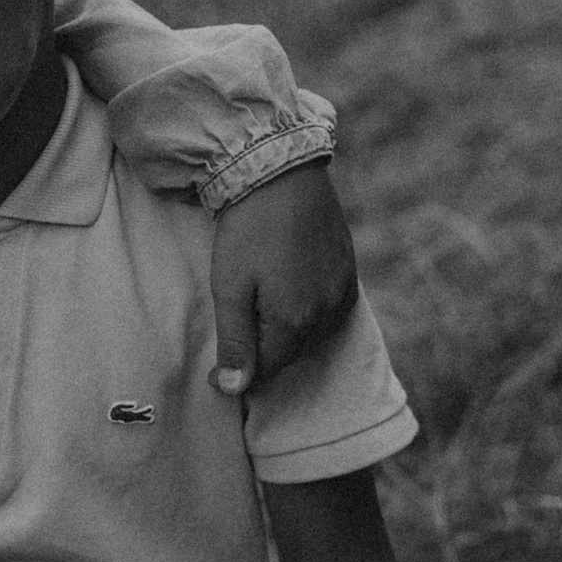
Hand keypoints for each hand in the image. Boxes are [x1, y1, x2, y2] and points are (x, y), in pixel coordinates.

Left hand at [210, 160, 357, 394]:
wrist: (281, 172)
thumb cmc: (248, 229)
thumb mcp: (230, 288)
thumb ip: (235, 342)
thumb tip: (233, 390)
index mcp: (295, 322)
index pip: (267, 370)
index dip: (237, 376)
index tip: (212, 374)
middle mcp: (327, 312)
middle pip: (291, 354)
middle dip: (263, 356)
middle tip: (233, 342)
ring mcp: (343, 290)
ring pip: (313, 334)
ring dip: (287, 335)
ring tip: (258, 318)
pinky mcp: (349, 269)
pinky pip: (331, 309)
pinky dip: (309, 314)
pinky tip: (290, 297)